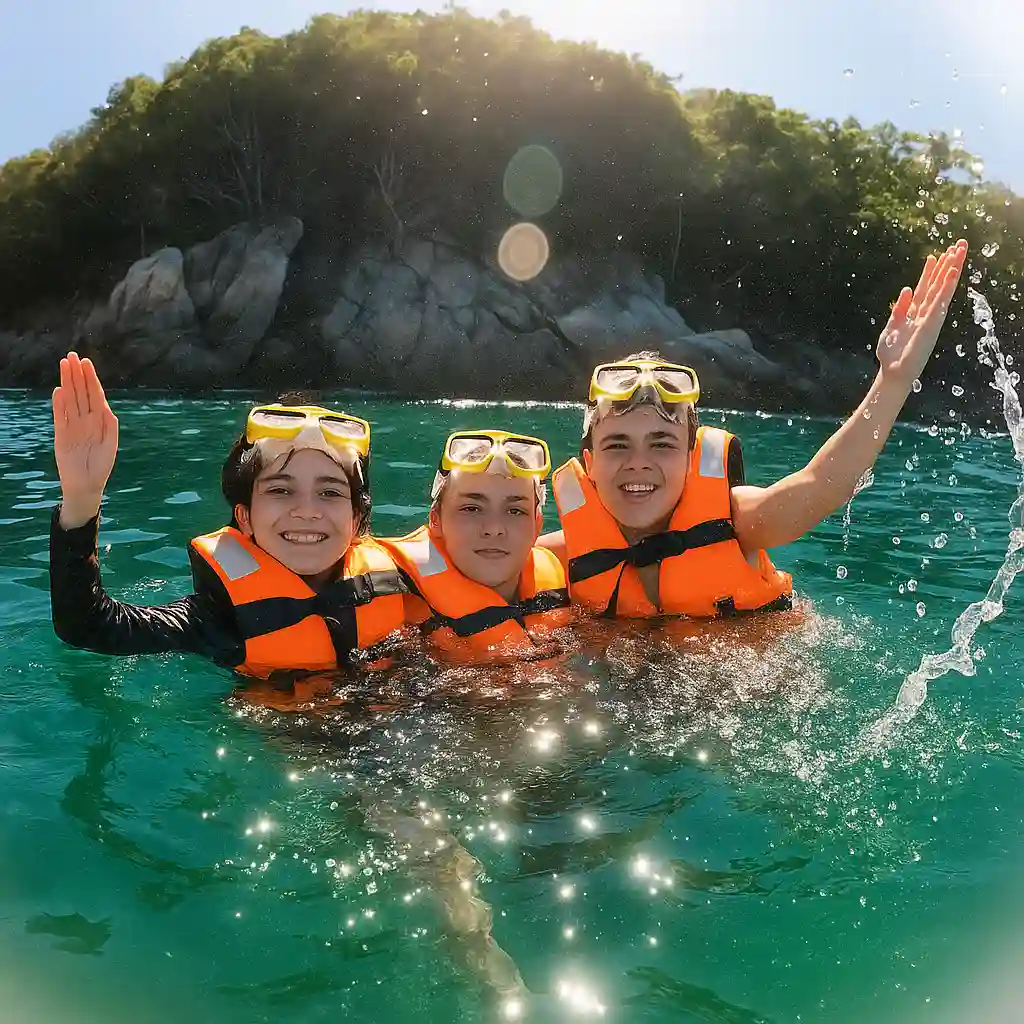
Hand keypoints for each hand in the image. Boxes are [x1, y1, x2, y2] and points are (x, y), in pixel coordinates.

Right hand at [52, 352, 118, 527]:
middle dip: (77, 374)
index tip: (86, 363)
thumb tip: (106, 408)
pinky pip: (60, 416)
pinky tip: (60, 390)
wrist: (87, 485)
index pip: (95, 395)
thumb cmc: (102, 465)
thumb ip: (109, 426)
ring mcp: (73, 426)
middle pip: (81, 392)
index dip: (91, 379)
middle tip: (72, 356)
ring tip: (64, 365)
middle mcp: (86, 420)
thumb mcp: (110, 445)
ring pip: (70, 399)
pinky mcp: (61, 435)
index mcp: (100, 420)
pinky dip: (60, 404)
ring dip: (68, 382)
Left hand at [876, 239, 967, 386]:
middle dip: (948, 264)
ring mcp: (930, 317)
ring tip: (958, 251)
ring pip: (942, 288)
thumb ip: (899, 308)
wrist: (894, 372)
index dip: (930, 272)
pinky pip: (939, 301)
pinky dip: (945, 287)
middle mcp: (926, 313)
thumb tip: (907, 288)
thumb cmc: (891, 353)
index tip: (935, 255)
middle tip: (958, 245)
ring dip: (951, 270)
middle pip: (938, 283)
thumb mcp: (891, 327)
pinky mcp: (931, 324)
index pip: (925, 287)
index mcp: (914, 313)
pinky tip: (951, 273)